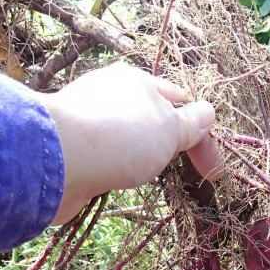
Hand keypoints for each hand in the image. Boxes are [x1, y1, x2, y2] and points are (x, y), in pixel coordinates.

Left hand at [41, 63, 222, 224]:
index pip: (180, 102)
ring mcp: (89, 126)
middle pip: (152, 121)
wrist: (55, 161)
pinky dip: (118, 173)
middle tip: (189, 178)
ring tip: (155, 181)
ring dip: (143, 161)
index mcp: (137, 83)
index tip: (214, 172)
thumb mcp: (168, 129)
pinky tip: (122, 186)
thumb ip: (189, 124)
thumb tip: (208, 112)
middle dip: (171, 146)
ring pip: (127, 143)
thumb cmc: (120, 138)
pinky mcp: (73, 153)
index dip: (200, 135)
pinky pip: (105, 162)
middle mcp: (111, 99)